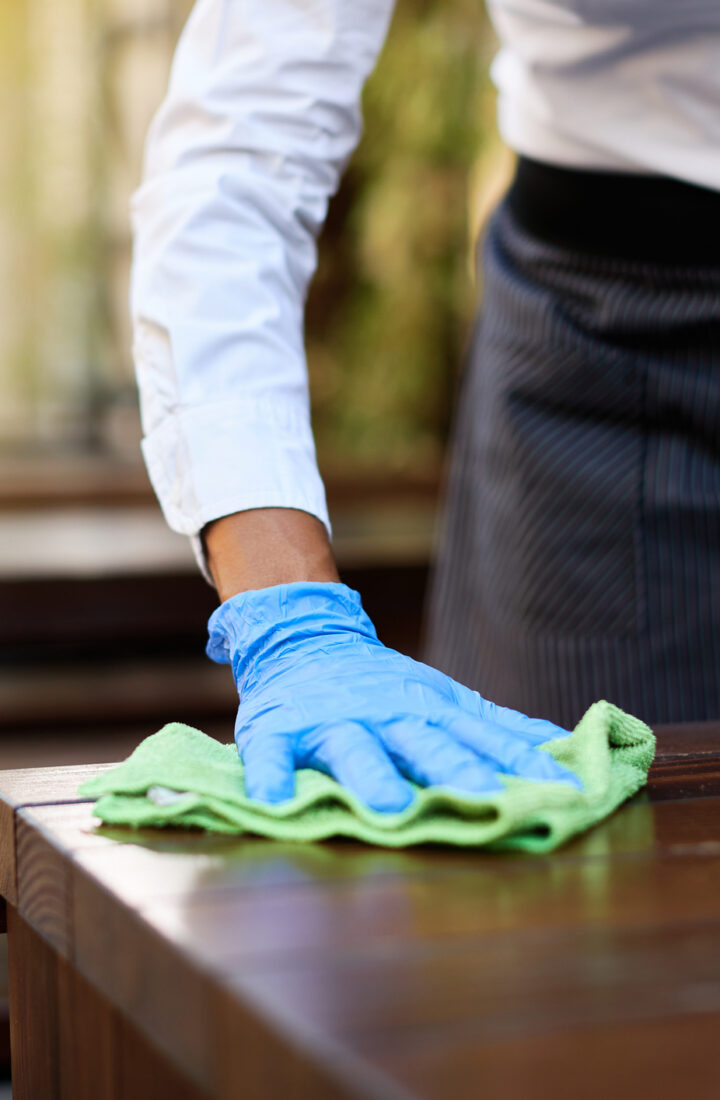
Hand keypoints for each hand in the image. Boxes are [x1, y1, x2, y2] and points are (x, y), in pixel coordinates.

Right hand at [207, 582, 581, 811]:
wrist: (303, 636)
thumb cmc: (382, 684)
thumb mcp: (443, 697)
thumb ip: (495, 726)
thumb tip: (562, 745)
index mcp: (428, 709)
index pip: (484, 738)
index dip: (523, 763)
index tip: (566, 790)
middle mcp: (385, 713)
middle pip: (425, 743)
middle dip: (455, 770)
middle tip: (487, 797)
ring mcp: (331, 721)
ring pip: (354, 749)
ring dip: (372, 776)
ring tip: (389, 808)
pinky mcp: (278, 730)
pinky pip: (271, 754)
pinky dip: (270, 775)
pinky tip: (274, 803)